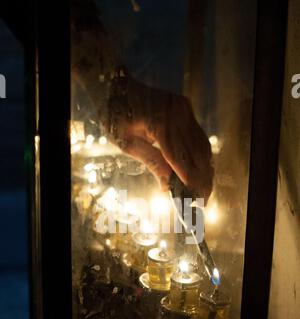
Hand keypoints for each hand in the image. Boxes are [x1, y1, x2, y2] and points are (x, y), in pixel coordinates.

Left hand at [117, 79, 213, 202]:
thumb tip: (167, 186)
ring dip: (205, 169)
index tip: (195, 199)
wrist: (116, 85)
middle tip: (203, 201)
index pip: (178, 157)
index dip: (189, 180)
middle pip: (196, 153)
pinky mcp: (186, 108)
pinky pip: (198, 135)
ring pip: (202, 145)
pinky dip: (201, 155)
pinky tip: (202, 171)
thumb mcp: (126, 142)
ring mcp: (184, 109)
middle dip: (202, 179)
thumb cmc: (115, 115)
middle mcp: (176, 113)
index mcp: (158, 122)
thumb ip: (151, 161)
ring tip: (204, 190)